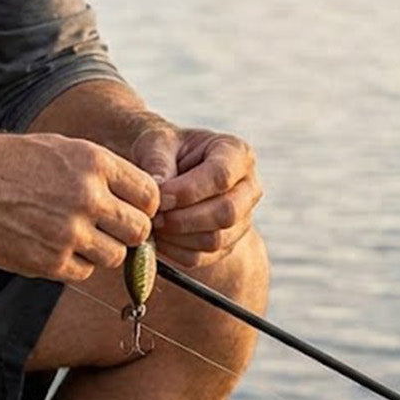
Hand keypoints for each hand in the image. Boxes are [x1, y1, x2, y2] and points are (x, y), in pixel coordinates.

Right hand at [0, 132, 159, 281]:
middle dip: (128, 232)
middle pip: (139, 230)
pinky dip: (73, 264)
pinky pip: (84, 272)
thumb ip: (96, 170)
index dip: (142, 206)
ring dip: (101, 251)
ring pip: (115, 256)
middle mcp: (88, 196)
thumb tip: (131, 197)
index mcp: (93, 162)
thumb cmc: (1, 163)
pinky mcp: (50, 262)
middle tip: (107, 230)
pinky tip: (51, 246)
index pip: (150, 195)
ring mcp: (70, 232)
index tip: (129, 210)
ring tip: (73, 237)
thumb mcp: (55, 147)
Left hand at [131, 124, 262, 270]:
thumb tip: (157, 190)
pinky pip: (204, 257)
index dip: (188, 191)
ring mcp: (242, 219)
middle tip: (154, 216)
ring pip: (216, 239)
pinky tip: (157, 239)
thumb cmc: (164, 151)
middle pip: (227, 213)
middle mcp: (248, 188)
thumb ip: (157, 162)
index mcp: (236, 153)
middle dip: (184, 218)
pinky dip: (176, 252)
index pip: (221, 176)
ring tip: (152, 225)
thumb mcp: (157, 143)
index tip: (159, 197)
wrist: (168, 171)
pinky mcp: (227, 243)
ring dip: (178, 237)